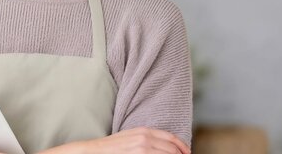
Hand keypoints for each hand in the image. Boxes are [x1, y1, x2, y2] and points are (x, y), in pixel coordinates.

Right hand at [38, 127, 190, 153]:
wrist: (94, 151)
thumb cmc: (112, 147)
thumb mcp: (131, 137)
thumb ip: (147, 139)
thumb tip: (163, 146)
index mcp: (144, 131)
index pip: (171, 137)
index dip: (182, 146)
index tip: (187, 153)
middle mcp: (145, 138)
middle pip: (172, 149)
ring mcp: (142, 149)